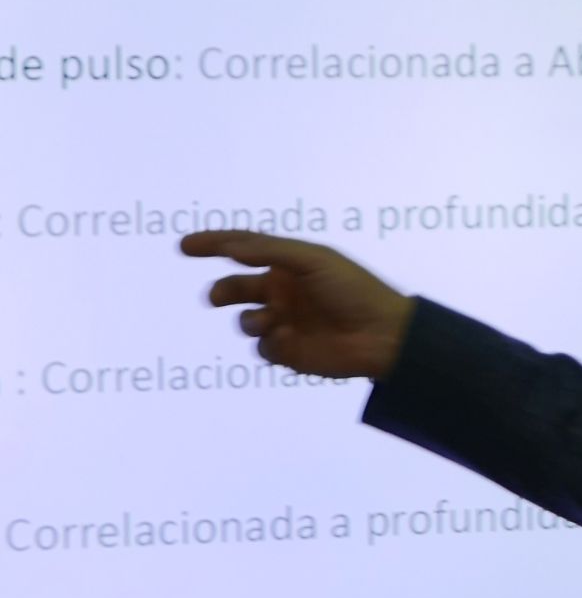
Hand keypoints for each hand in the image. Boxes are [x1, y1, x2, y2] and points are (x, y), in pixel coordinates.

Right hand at [180, 232, 415, 380]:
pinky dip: (270, 342)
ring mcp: (284, 322)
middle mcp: (283, 292)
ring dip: (251, 320)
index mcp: (289, 265)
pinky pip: (262, 347)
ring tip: (273, 320)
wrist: (381, 335)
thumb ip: (269, 251)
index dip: (213, 246)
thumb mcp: (313, 260)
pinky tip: (291, 338)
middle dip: (223, 292)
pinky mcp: (288, 352)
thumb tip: (229, 247)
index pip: (243, 250)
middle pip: (235, 288)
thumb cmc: (353, 290)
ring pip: (245, 322)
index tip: (184, 247)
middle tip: (219, 297)